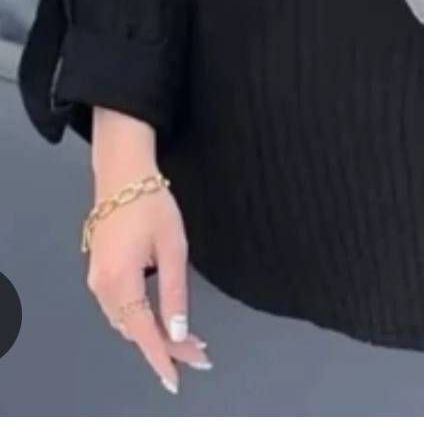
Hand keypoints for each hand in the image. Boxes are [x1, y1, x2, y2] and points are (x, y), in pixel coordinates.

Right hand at [88, 108, 209, 393]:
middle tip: (198, 355)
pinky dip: (141, 319)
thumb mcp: (173, 247)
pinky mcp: (99, 273)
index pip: (144, 332)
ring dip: (154, 334)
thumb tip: (180, 332)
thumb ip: (175, 292)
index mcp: (119, 282)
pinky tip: (162, 320)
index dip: (163, 357)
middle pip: (135, 330)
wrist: (123, 174)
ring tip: (188, 341)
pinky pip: (119, 308)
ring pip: (126, 322)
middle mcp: (102, 287)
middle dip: (166, 346)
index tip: (180, 378)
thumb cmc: (151, 204)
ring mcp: (96, 281)